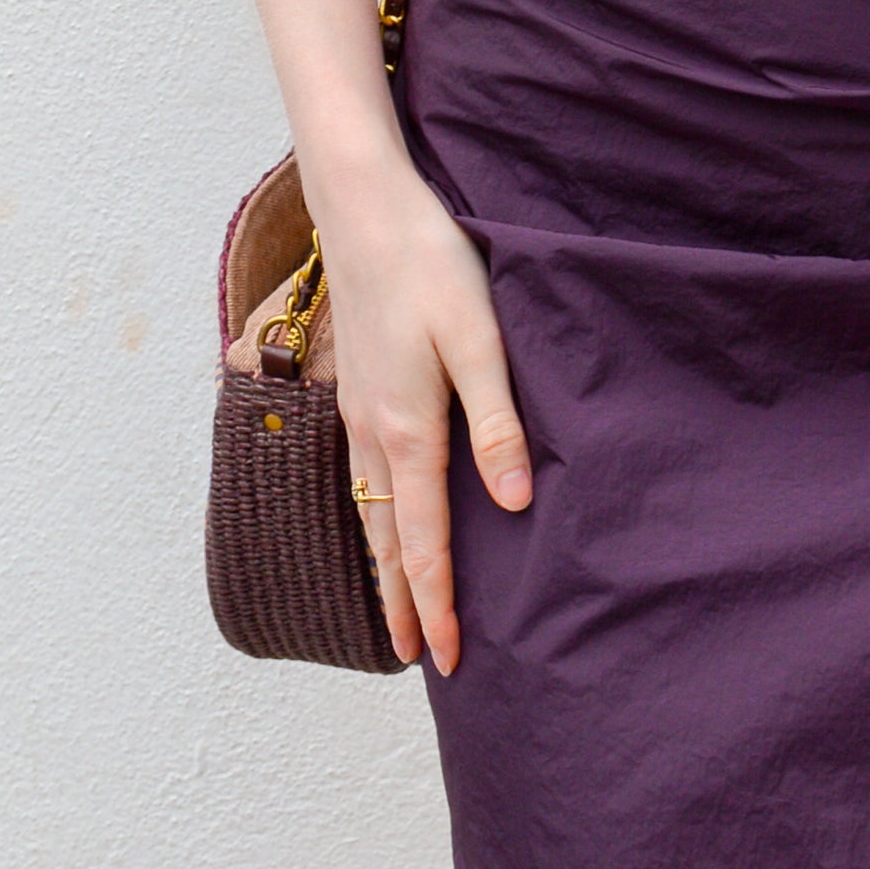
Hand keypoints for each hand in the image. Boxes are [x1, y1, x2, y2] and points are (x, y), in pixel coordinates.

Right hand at [313, 149, 531, 672]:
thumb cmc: (431, 265)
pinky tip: (383, 518)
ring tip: (398, 610)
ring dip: (385, 565)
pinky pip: (361, 476)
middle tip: (419, 660)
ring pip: (370, 510)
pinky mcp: (356, 388)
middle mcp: (373, 431)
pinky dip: (374, 517)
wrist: (365, 208)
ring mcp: (357, 411)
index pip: (421, 541)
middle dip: (403, 603)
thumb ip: (496, 422)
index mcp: (408, 430)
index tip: (446, 660)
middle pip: (387, 540)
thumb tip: (513, 504)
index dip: (436, 604)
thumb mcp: (478, 339)